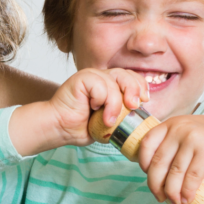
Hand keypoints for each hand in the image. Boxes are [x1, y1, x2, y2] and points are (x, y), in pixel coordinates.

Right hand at [10, 68, 147, 155]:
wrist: (59, 128)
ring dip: (115, 104)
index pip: (132, 78)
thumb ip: (123, 116)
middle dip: (134, 90)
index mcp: (110, 85)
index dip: (141, 87)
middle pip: (127, 75)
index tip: (143, 102)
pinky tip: (92, 108)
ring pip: (114, 82)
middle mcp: (102, 77)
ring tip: (108, 120)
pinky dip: (100, 99)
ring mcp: (91, 76)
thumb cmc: (80, 126)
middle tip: (134, 106)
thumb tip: (141, 118)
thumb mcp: (109, 122)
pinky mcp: (81, 77)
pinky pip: (100, 85)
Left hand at [138, 114, 203, 203]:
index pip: (146, 144)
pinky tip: (186, 200)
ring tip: (174, 202)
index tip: (147, 175)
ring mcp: (193, 141)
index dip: (143, 163)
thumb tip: (154, 170)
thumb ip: (173, 142)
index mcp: (171, 124)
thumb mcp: (189, 131)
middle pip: (158, 163)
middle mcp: (179, 130)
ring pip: (174, 174)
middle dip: (155, 185)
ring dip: (171, 193)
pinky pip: (191, 178)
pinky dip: (186, 192)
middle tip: (159, 197)